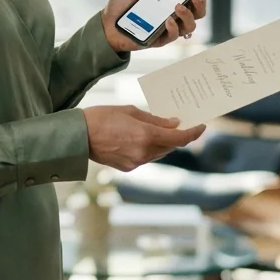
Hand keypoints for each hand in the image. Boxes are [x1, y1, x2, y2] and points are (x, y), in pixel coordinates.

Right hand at [82, 105, 206, 170]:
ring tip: (161, 130)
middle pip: (171, 146)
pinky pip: (147, 158)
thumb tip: (174, 124)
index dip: (193, 133)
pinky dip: (150, 148)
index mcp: (146, 135)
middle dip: (178, 136)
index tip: (201, 126)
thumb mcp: (130, 111)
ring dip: (164, 143)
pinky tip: (143, 138)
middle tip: (181, 124)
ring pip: (159, 153)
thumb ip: (155, 120)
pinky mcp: (128, 167)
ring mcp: (136, 162)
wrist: (77, 136)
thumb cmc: (101, 117)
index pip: (179, 138)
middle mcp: (144, 152)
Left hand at [100, 0, 218, 52]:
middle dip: (202, 3)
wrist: (105, 24)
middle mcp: (173, 14)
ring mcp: (168, 28)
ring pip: (191, 25)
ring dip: (188, 15)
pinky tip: (167, 20)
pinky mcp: (160, 39)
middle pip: (199, 11)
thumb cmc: (122, 4)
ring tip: (178, 6)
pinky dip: (173, 27)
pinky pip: (174, 36)